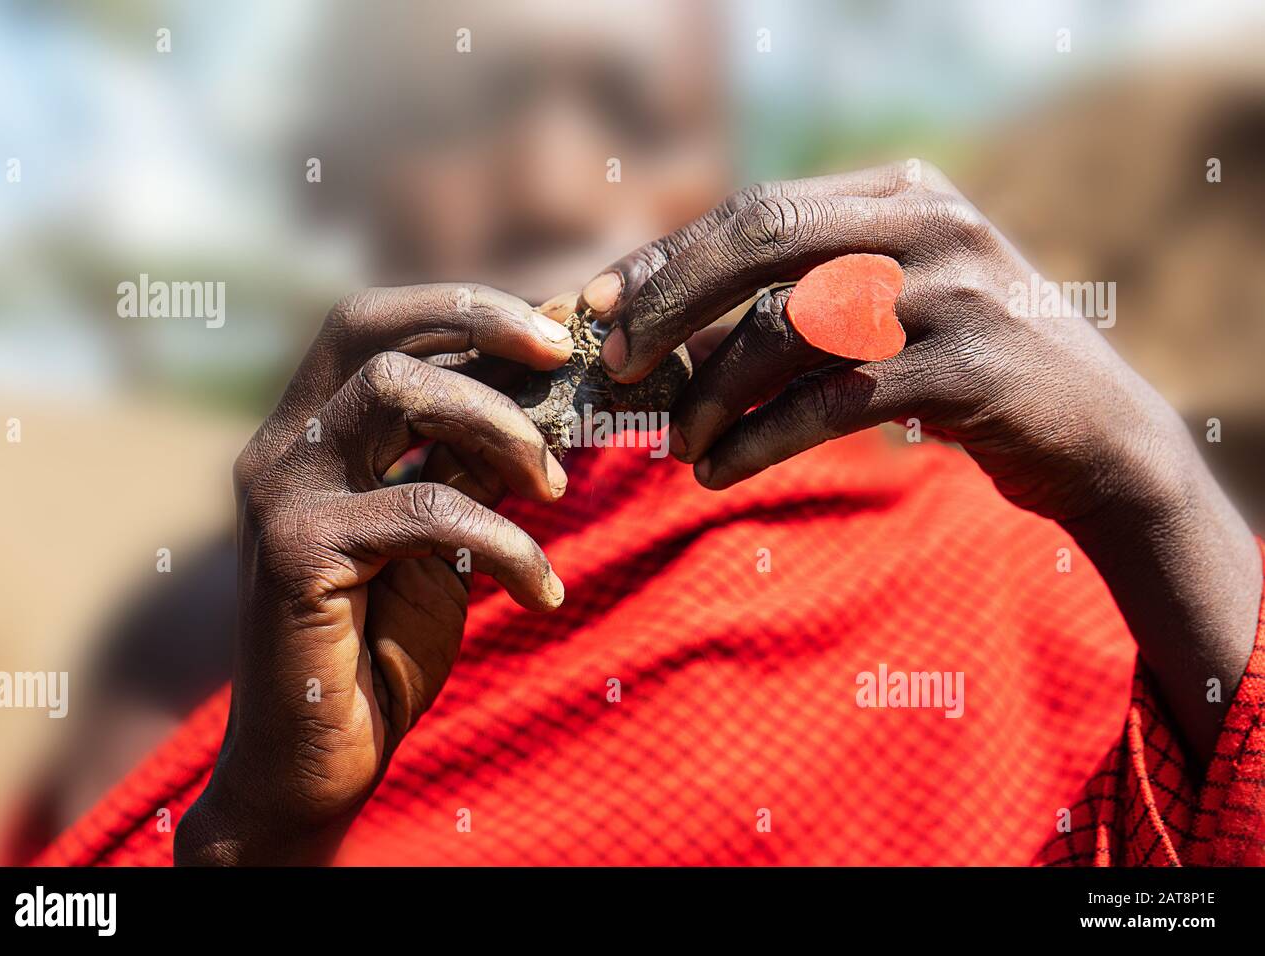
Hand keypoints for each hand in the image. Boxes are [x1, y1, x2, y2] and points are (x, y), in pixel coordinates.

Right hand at [176, 285, 571, 863]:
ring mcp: (280, 495)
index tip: (553, 334)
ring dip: (501, 426)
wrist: (319, 756)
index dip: (462, 309)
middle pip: (373, 330)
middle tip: (563, 362)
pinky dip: (506, 543)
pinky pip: (427, 509)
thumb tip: (544, 382)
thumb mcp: (439, 534)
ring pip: (396, 393)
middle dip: (481, 327)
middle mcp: (280, 447)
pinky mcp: (295, 553)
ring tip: (557, 486)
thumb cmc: (382, 643)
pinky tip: (541, 593)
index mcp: (308, 432)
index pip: (372, 323)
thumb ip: (468, 459)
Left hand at [579, 162, 1261, 762]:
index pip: (757, 209)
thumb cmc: (965, 367)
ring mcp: (952, 290)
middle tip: (618, 366)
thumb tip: (663, 317)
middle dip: (673, 305)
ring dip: (712, 394)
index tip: (604, 304)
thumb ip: (806, 288)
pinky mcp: (966, 369)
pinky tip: (721, 471)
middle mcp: (927, 222)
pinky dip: (760, 440)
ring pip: (787, 328)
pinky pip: (828, 403)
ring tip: (678, 446)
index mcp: (901, 192)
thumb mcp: (893, 302)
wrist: (1096, 430)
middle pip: (761, 241)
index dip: (671, 259)